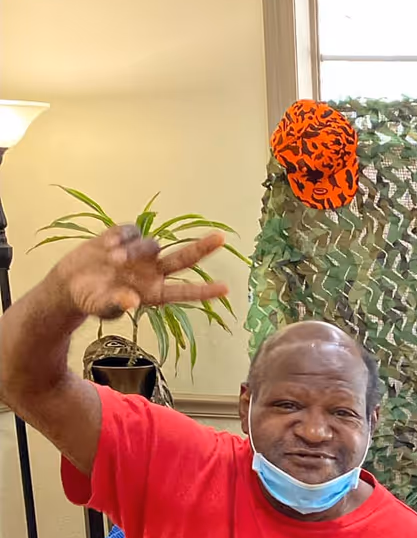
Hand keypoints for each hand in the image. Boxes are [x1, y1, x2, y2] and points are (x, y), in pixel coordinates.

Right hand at [50, 225, 226, 321]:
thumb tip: (131, 301)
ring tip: (112, 261)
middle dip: (201, 248)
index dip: (204, 291)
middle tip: (221, 239)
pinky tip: (106, 246)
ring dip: (133, 251)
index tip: (226, 289)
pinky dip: (121, 237)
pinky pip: (131, 231)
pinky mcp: (126, 237)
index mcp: (153, 293)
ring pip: (150, 244)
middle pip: (183, 258)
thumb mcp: (100, 306)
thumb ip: (115, 304)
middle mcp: (153, 272)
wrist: (70, 282)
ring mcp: (141, 254)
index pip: (183, 291)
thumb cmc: (91, 299)